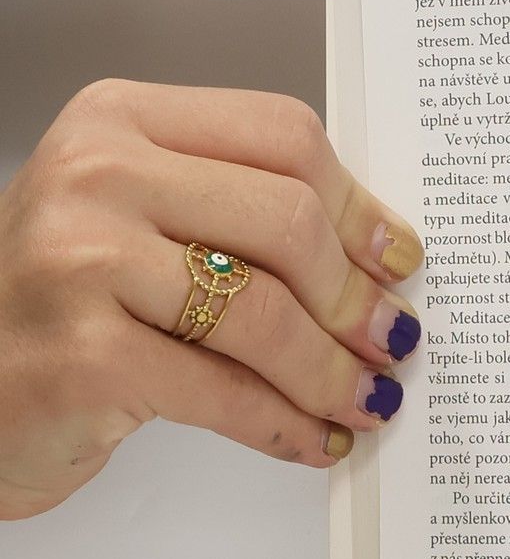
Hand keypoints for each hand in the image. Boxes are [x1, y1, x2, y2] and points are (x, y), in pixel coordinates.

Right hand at [0, 80, 424, 520]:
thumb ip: (241, 212)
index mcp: (119, 119)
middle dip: (355, 296)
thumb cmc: (60, 305)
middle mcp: (93, 175)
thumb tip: (383, 256)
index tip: (399, 258)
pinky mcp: (81, 357)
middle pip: (288, 221)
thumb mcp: (139, 222)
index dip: (358, 205)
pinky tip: (317, 439)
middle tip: (392, 340)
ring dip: (332, 370)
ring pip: (266, 313)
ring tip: (368, 399)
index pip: (283, 135)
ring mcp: (79, 263)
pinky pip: (225, 392)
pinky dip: (286, 423)